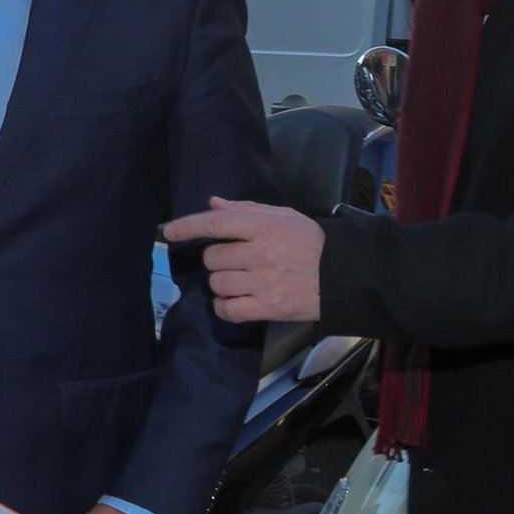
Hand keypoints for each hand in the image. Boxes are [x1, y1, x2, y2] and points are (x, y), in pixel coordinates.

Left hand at [164, 196, 323, 322]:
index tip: (168, 231)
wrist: (345, 275)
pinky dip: (225, 307)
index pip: (215, 223)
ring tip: (241, 281)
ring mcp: (262, 282)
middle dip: (218, 259)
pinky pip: (227, 309)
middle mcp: (259, 253)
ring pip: (216, 283)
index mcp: (263, 226)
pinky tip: (236, 302)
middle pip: (212, 257)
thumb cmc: (311, 242)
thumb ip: (245, 210)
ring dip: (222, 284)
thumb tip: (212, 204)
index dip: (187, 226)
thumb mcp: (283, 216)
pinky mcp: (267, 307)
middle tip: (237, 261)